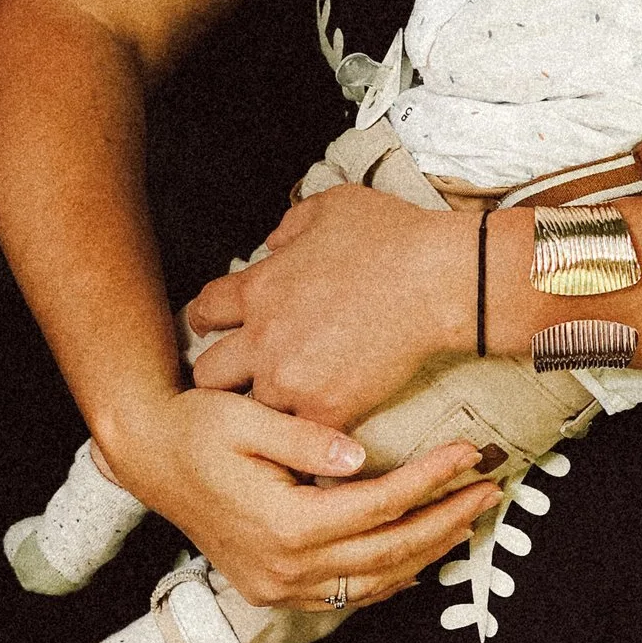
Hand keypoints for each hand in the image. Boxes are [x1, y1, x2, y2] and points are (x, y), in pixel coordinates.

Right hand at [104, 381, 500, 611]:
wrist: (150, 458)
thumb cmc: (197, 427)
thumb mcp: (247, 419)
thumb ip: (306, 438)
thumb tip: (360, 455)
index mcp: (283, 522)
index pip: (378, 507)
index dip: (430, 480)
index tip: (468, 455)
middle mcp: (284, 566)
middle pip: (387, 552)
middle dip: (445, 521)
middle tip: (489, 490)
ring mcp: (277, 585)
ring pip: (372, 582)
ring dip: (425, 553)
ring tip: (467, 520)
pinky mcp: (272, 588)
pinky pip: (345, 595)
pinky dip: (388, 578)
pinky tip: (418, 557)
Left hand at [181, 184, 473, 425]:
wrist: (437, 280)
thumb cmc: (392, 237)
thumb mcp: (332, 206)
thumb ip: (292, 224)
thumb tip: (274, 241)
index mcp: (260, 288)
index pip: (204, 310)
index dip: (207, 318)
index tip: (216, 325)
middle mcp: (264, 338)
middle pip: (207, 374)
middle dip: (222, 373)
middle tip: (243, 374)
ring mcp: (292, 380)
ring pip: (250, 411)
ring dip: (266, 406)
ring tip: (287, 403)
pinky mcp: (327, 410)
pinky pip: (299, 436)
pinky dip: (308, 434)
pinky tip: (320, 427)